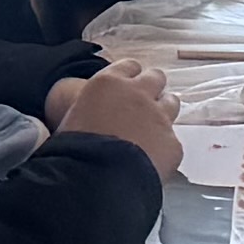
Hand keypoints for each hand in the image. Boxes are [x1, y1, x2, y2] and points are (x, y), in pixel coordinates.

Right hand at [54, 67, 182, 162]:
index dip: (129, 76)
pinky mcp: (172, 143)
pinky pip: (171, 141)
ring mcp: (158, 117)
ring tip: (152, 129)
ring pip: (171, 102)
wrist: (96, 177)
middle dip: (151, 88)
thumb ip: (89, 107)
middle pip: (155, 77)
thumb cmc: (73, 149)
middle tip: (142, 104)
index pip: (128, 66)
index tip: (127, 86)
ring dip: (163, 111)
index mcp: (108, 83)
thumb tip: (89, 116)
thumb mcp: (71, 117)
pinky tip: (153, 159)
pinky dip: (164, 147)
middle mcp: (137, 93)